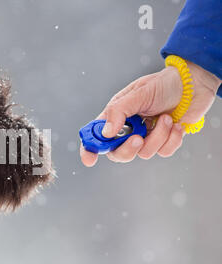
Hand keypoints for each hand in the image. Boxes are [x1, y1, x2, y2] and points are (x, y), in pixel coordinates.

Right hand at [81, 61, 220, 166]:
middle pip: (117, 153)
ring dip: (158, 135)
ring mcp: (146, 137)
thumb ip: (118, 112)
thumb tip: (106, 133)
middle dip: (128, 149)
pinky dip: (172, 138)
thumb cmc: (162, 84)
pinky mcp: (164, 141)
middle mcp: (128, 129)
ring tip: (165, 118)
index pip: (96, 136)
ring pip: (143, 153)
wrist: (193, 85)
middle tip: (138, 138)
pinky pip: (163, 152)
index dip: (90, 149)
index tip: (90, 159)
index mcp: (116, 117)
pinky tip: (176, 124)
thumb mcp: (137, 94)